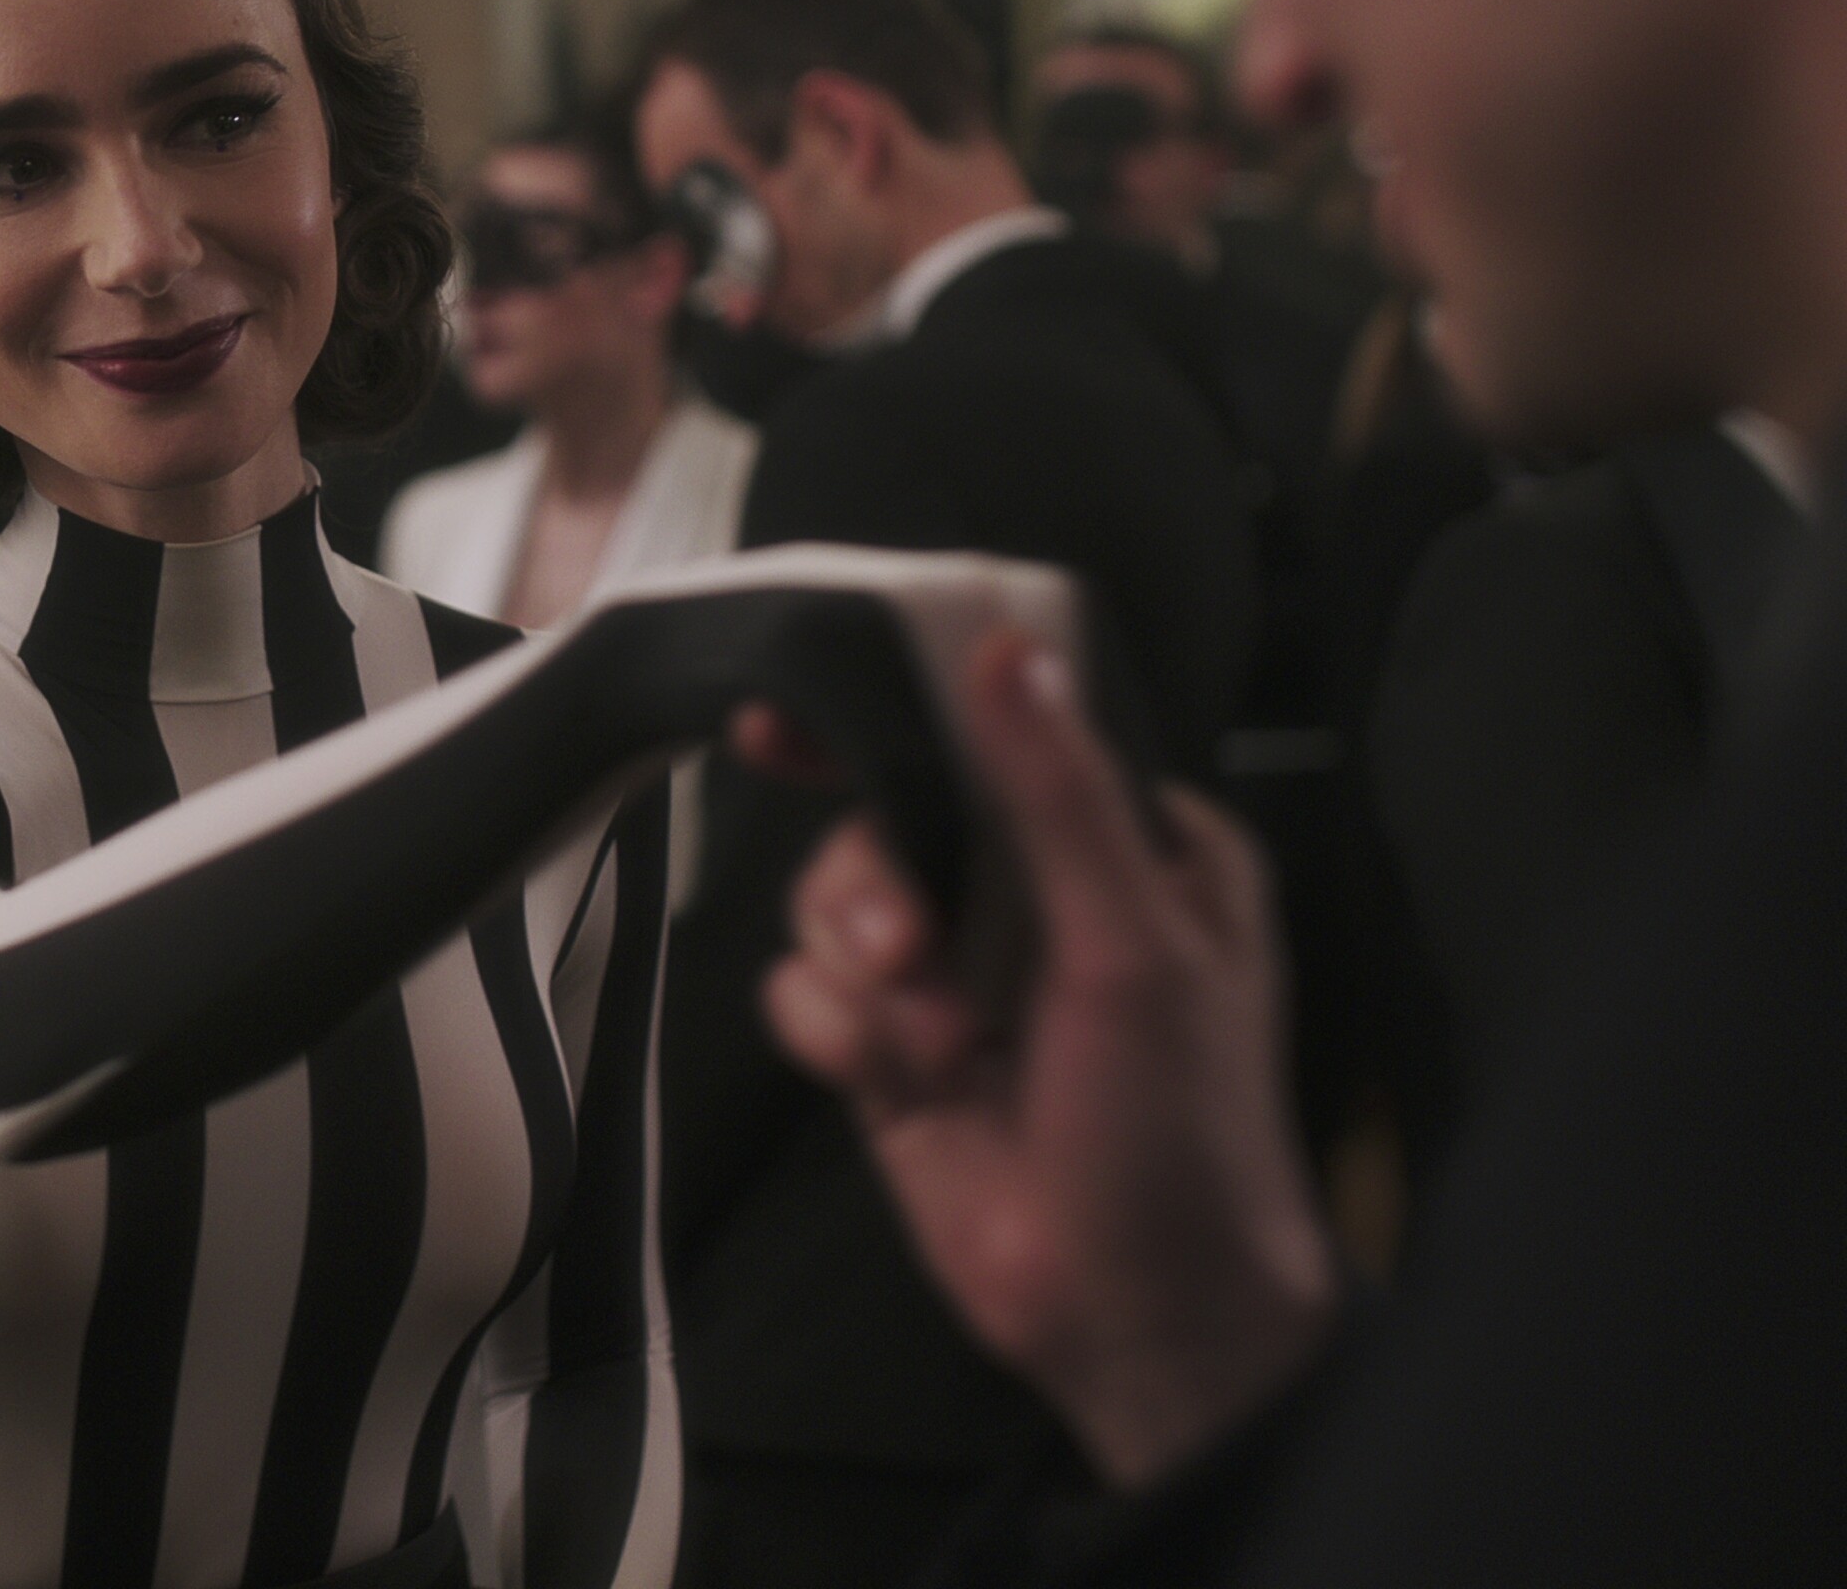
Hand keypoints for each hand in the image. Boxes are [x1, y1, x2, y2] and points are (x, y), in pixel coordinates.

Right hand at [748, 631, 1340, 1487]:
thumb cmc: (1181, 1131)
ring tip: (927, 1045)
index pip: (995, 733)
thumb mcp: (1136, 949)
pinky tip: (892, 1082)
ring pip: (831, 899)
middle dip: (875, 882)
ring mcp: (958, 971)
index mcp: (1128, 844)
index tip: (789, 718)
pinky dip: (835, 1033)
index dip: (892, 710)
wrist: (1135, 1322)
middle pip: (885, 812)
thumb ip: (1060, 798)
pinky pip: (806, 994)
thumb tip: (1008, 649)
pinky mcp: (891, 1051)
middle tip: (905, 948)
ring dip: (860, 970)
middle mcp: (1036, 893)